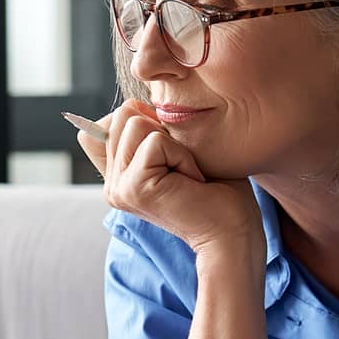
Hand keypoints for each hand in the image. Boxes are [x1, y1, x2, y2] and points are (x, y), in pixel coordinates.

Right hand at [76, 100, 259, 257]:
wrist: (232, 233)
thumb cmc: (217, 192)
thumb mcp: (177, 150)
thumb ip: (148, 131)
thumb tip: (133, 105)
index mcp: (117, 177)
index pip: (105, 124)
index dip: (142, 122)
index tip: (170, 156)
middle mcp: (112, 184)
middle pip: (122, 114)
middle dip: (162, 130)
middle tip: (183, 167)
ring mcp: (118, 188)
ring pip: (135, 122)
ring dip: (174, 143)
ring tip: (186, 174)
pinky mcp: (133, 188)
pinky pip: (156, 141)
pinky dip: (182, 155)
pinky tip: (191, 181)